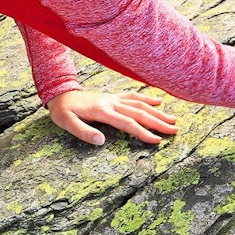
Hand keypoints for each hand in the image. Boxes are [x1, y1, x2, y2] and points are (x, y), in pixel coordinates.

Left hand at [48, 89, 178, 145]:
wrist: (59, 93)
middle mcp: (111, 103)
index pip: (127, 123)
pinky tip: (159, 101)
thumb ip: (82, 131)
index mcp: (102, 111)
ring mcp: (113, 98)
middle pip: (139, 113)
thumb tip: (100, 141)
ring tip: (173, 120)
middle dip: (158, 122)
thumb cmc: (62, 111)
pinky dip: (147, 98)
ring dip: (157, 112)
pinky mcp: (112, 97)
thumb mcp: (66, 122)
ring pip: (139, 104)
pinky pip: (133, 96)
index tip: (157, 140)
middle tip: (174, 130)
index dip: (143, 132)